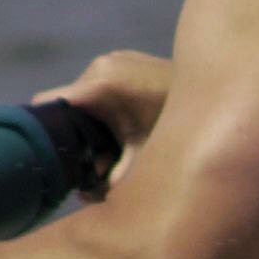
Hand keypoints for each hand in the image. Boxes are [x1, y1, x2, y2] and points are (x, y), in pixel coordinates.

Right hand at [36, 49, 172, 190]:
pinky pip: (98, 83)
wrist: (215, 91)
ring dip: (89, 119)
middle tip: (86, 158)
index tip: (45, 152)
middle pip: (65, 102)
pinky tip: (121, 122)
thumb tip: (83, 199)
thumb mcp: (142, 156)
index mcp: (100, 85)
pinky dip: (102, 104)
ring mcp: (112, 59)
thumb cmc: (175, 126)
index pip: (48, 102)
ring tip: (109, 142)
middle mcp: (101, 66)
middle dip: (72, 131)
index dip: (43, 128)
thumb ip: (113, 178)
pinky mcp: (122, 58)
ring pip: (82, 94)